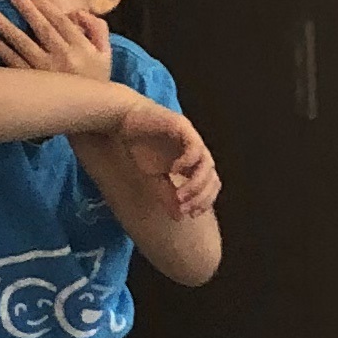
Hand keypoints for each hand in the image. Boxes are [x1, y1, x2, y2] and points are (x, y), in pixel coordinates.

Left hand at [0, 0, 112, 76]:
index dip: (44, 5)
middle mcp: (63, 57)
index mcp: (81, 47)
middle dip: (26, 10)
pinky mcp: (33, 84)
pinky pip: (14, 63)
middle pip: (41, 28)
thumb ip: (97, 29)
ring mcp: (46, 71)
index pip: (60, 20)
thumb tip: (78, 12)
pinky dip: (1, 50)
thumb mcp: (105, 53)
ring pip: (23, 44)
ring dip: (7, 28)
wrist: (91, 113)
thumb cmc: (96, 81)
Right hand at [115, 98, 221, 217]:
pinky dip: (187, 161)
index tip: (190, 214)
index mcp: (192, 164)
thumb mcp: (153, 177)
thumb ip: (167, 194)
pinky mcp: (183, 127)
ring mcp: (191, 138)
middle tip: (184, 208)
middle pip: (212, 177)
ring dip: (196, 184)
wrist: (125, 120)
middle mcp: (195, 152)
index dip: (204, 201)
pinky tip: (173, 170)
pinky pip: (195, 146)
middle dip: (200, 197)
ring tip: (179, 195)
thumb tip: (179, 216)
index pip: (210, 185)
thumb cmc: (139, 145)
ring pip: (207, 164)